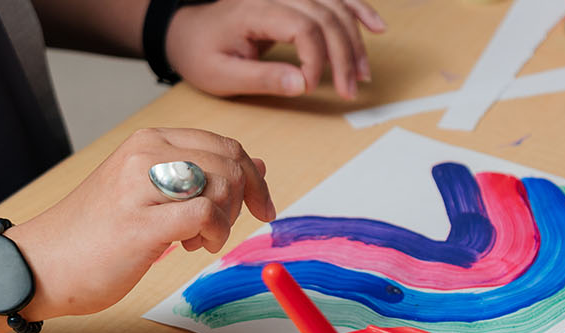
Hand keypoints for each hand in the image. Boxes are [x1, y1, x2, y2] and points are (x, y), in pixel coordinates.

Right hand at [13, 127, 274, 318]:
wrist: (40, 264)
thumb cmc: (99, 233)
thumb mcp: (153, 192)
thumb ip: (202, 175)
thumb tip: (257, 165)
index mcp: (148, 141)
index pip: (225, 144)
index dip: (253, 178)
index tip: (261, 208)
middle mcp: (145, 153)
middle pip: (230, 162)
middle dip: (243, 201)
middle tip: (218, 230)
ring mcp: (141, 186)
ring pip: (222, 184)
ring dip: (225, 221)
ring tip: (195, 240)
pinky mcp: (141, 223)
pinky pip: (205, 215)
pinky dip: (214, 235)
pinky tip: (191, 247)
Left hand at [165, 0, 387, 99]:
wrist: (188, 31)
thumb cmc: (201, 52)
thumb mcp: (221, 75)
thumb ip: (262, 79)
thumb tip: (302, 84)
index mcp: (252, 11)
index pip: (302, 26)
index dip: (315, 59)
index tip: (310, 86)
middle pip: (325, 16)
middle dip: (343, 55)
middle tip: (349, 91)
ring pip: (335, 7)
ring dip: (355, 40)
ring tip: (363, 74)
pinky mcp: (295, 1)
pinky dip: (358, 11)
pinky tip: (377, 28)